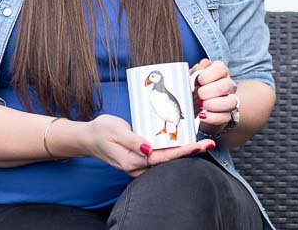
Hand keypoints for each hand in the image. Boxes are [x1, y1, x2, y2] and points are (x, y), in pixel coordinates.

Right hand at [82, 114, 214, 177]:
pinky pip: (161, 158)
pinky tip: (186, 143)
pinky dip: (175, 151)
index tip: (198, 145)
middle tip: (210, 143)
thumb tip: (149, 148)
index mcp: (132, 161)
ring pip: (166, 161)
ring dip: (185, 152)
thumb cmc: (101, 131)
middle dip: (190, 152)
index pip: (163, 157)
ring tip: (204, 143)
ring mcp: (140, 166)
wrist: (88, 138)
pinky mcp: (141, 160)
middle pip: (169, 161)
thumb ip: (132, 140)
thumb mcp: (115, 131)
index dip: (182, 151)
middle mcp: (138, 167)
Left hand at [190, 58, 236, 135]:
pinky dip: (211, 117)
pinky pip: (225, 117)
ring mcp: (230, 101)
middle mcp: (228, 85)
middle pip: (226, 86)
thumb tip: (203, 64)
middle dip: (207, 91)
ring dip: (212, 104)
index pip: (221, 69)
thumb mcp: (192, 77)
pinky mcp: (228, 116)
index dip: (208, 75)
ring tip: (201, 105)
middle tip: (199, 94)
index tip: (198, 81)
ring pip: (230, 102)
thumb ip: (197, 70)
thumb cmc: (195, 90)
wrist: (197, 110)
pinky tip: (203, 115)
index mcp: (220, 73)